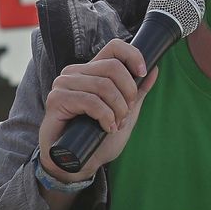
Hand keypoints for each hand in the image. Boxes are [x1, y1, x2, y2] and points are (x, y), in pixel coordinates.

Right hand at [36, 39, 158, 184]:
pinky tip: (106, 127)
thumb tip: (154, 70)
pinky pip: (90, 101)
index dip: (133, 56)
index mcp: (91, 71)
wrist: (78, 162)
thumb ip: (137, 92)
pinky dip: (105, 116)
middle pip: (112, 67)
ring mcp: (63, 85)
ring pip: (103, 85)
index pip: (114, 47)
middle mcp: (75, 73)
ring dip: (117, 109)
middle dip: (128, 93)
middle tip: (126, 113)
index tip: (142, 73)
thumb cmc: (97, 138)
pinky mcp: (56, 99)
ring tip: (115, 124)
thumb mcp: (125, 113)